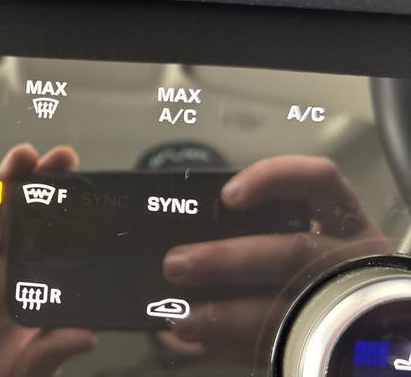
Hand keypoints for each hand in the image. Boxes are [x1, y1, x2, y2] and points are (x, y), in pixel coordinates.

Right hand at [0, 144, 96, 376]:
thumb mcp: (26, 368)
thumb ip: (53, 350)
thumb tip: (88, 335)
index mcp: (25, 293)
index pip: (47, 247)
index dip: (64, 218)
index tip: (84, 190)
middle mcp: (0, 275)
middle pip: (21, 221)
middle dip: (40, 187)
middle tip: (61, 158)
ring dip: (8, 184)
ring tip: (25, 155)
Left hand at [160, 156, 392, 359]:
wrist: (349, 323)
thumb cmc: (300, 265)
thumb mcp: (287, 234)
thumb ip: (247, 230)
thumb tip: (181, 245)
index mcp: (340, 217)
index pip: (318, 180)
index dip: (274, 180)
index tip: (228, 196)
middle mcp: (349, 256)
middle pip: (292, 253)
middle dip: (226, 260)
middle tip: (176, 265)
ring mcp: (342, 304)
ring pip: (285, 308)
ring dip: (225, 315)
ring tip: (182, 318)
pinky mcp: (328, 340)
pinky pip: (278, 345)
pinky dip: (234, 345)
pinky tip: (204, 340)